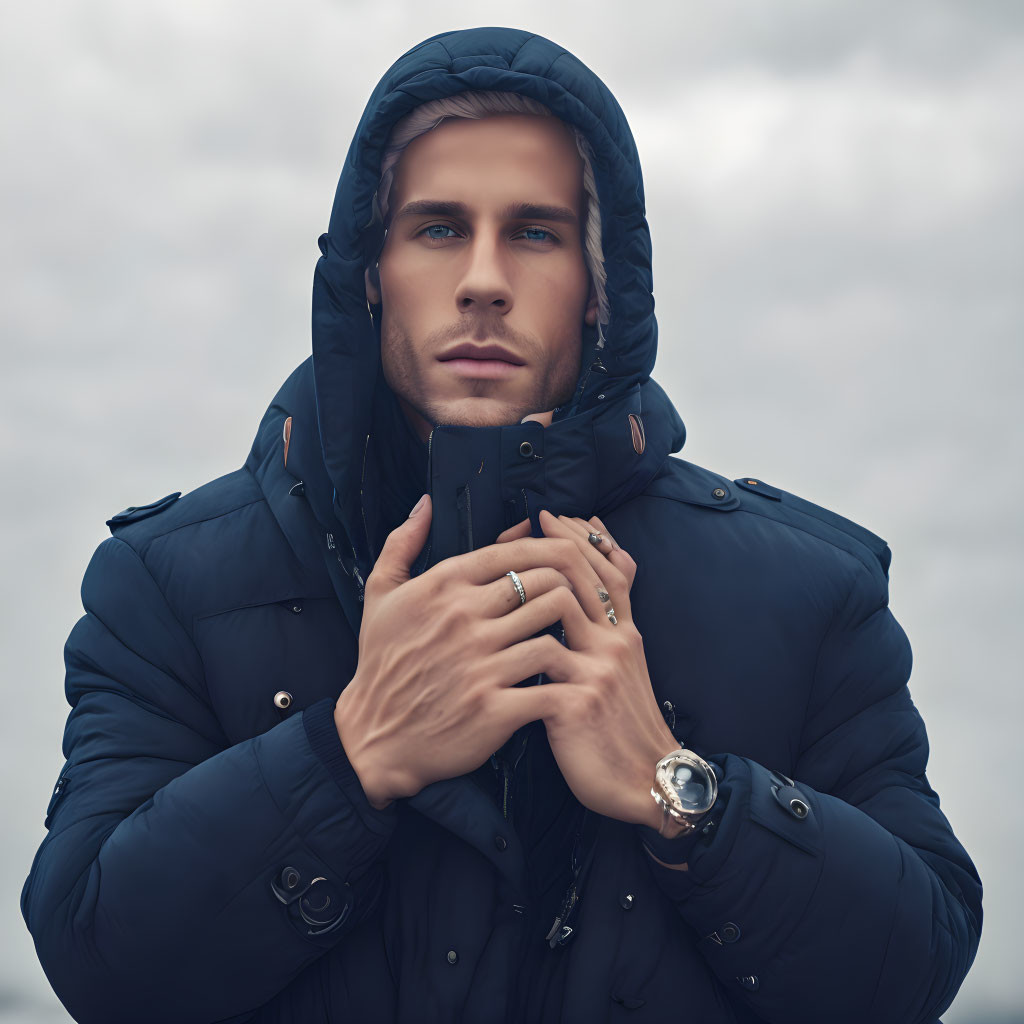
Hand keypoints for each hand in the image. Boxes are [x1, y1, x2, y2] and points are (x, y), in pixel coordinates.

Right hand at [334, 495, 611, 807]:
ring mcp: (479, 664)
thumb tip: (426, 502)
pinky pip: (550, 681)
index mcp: (441, 586)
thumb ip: (403, 542)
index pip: (513, 552)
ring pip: (554, 627)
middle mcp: (462, 619)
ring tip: (576, 635)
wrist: (375, 737)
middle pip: (545, 583)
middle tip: (578, 600)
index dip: (549, 550)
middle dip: (569, 587)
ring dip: (572, 630)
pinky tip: (568, 677)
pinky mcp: (493, 708)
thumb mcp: (379, 594)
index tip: (563, 560)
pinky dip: (566, 677)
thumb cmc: (381, 661)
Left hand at [497, 511, 677, 829]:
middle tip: (521, 522)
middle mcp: (616, 642)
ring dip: (526, 580)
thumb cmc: (621, 726)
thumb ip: (605, 632)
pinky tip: (487, 627)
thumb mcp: (625, 671)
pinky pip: (541, 659)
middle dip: (551, 542)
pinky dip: (513, 640)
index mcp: (625, 633)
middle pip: (585, 572)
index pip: (609, 566)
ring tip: (494, 566)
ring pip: (561, 605)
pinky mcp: (577, 702)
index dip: (582, 536)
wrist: (645, 782)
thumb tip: (582, 598)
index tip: (549, 515)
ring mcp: (598, 669)